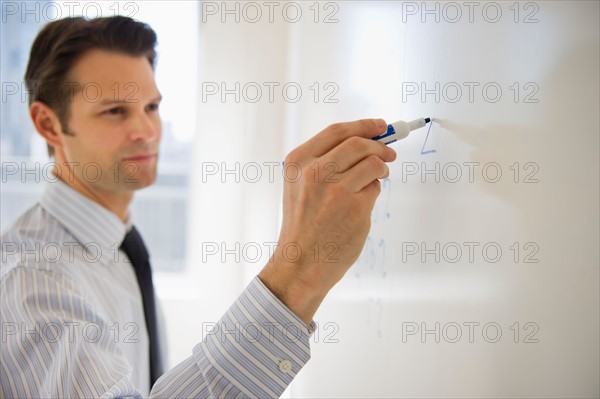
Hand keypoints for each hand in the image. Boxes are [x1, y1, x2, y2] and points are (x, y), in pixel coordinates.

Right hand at [259, 118, 396, 324]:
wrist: (300, 262)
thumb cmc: (302, 225)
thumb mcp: (299, 186)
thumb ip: (324, 162)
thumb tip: (365, 142)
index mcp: (298, 162)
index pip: (336, 131)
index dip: (362, 125)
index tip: (380, 126)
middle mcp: (315, 172)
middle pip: (358, 143)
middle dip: (380, 145)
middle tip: (389, 152)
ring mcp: (337, 189)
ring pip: (372, 163)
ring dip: (381, 168)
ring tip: (378, 177)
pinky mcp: (356, 207)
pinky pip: (375, 188)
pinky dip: (374, 190)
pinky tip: (362, 203)